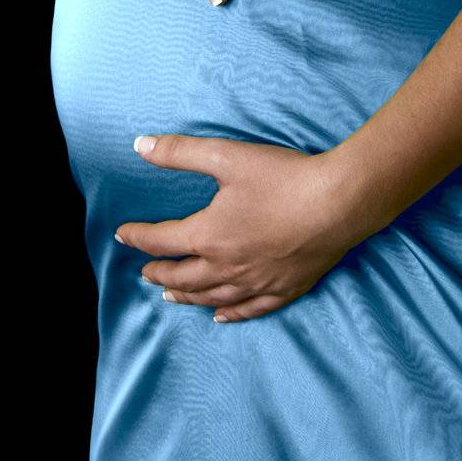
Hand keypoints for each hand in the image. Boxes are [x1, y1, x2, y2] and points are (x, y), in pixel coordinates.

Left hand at [115, 132, 363, 322]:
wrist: (338, 202)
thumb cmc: (283, 178)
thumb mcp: (227, 156)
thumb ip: (180, 152)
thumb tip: (139, 145)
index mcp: (209, 235)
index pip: (161, 241)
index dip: (138, 237)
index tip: (123, 234)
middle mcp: (226, 266)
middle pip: (183, 276)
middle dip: (159, 273)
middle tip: (145, 272)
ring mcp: (256, 282)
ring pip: (210, 297)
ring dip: (186, 297)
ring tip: (170, 297)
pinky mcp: (283, 289)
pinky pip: (248, 309)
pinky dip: (229, 313)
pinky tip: (220, 315)